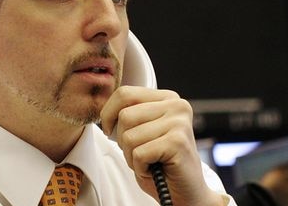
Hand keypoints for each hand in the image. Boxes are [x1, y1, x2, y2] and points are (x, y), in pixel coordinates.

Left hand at [101, 86, 224, 205]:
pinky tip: (154, 169)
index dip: (108, 114)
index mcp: (167, 98)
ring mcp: (179, 123)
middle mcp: (177, 106)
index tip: (109, 130)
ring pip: (129, 136)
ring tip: (149, 161)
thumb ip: (129, 113)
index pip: (124, 93)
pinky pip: (139, 153)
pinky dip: (140, 167)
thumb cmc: (159, 162)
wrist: (185, 193)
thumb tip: (103, 111)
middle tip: (140, 153)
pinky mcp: (178, 142)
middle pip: (125, 115)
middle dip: (123, 140)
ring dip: (131, 156)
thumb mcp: (141, 130)